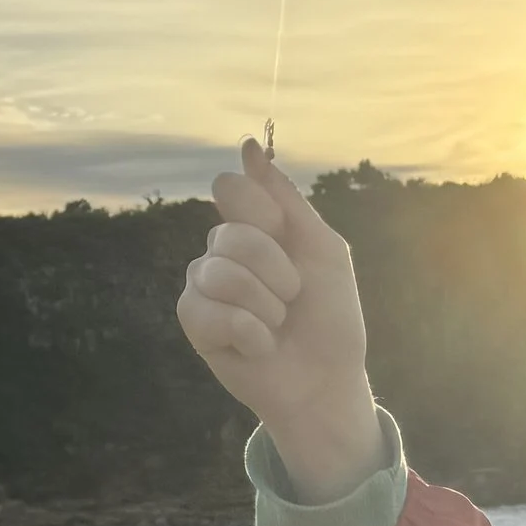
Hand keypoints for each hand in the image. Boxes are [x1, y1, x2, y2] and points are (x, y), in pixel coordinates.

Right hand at [176, 139, 380, 493]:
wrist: (328, 380)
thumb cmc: (331, 318)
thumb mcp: (322, 248)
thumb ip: (284, 198)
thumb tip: (247, 145)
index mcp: (255, 227)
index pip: (232, 189)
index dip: (264, 214)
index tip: (288, 240)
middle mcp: (224, 250)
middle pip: (230, 233)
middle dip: (276, 269)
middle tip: (293, 297)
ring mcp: (204, 285)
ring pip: (218, 271)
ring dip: (265, 304)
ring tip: (277, 325)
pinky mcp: (195, 322)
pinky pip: (207, 310)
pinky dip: (248, 331)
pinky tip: (260, 345)